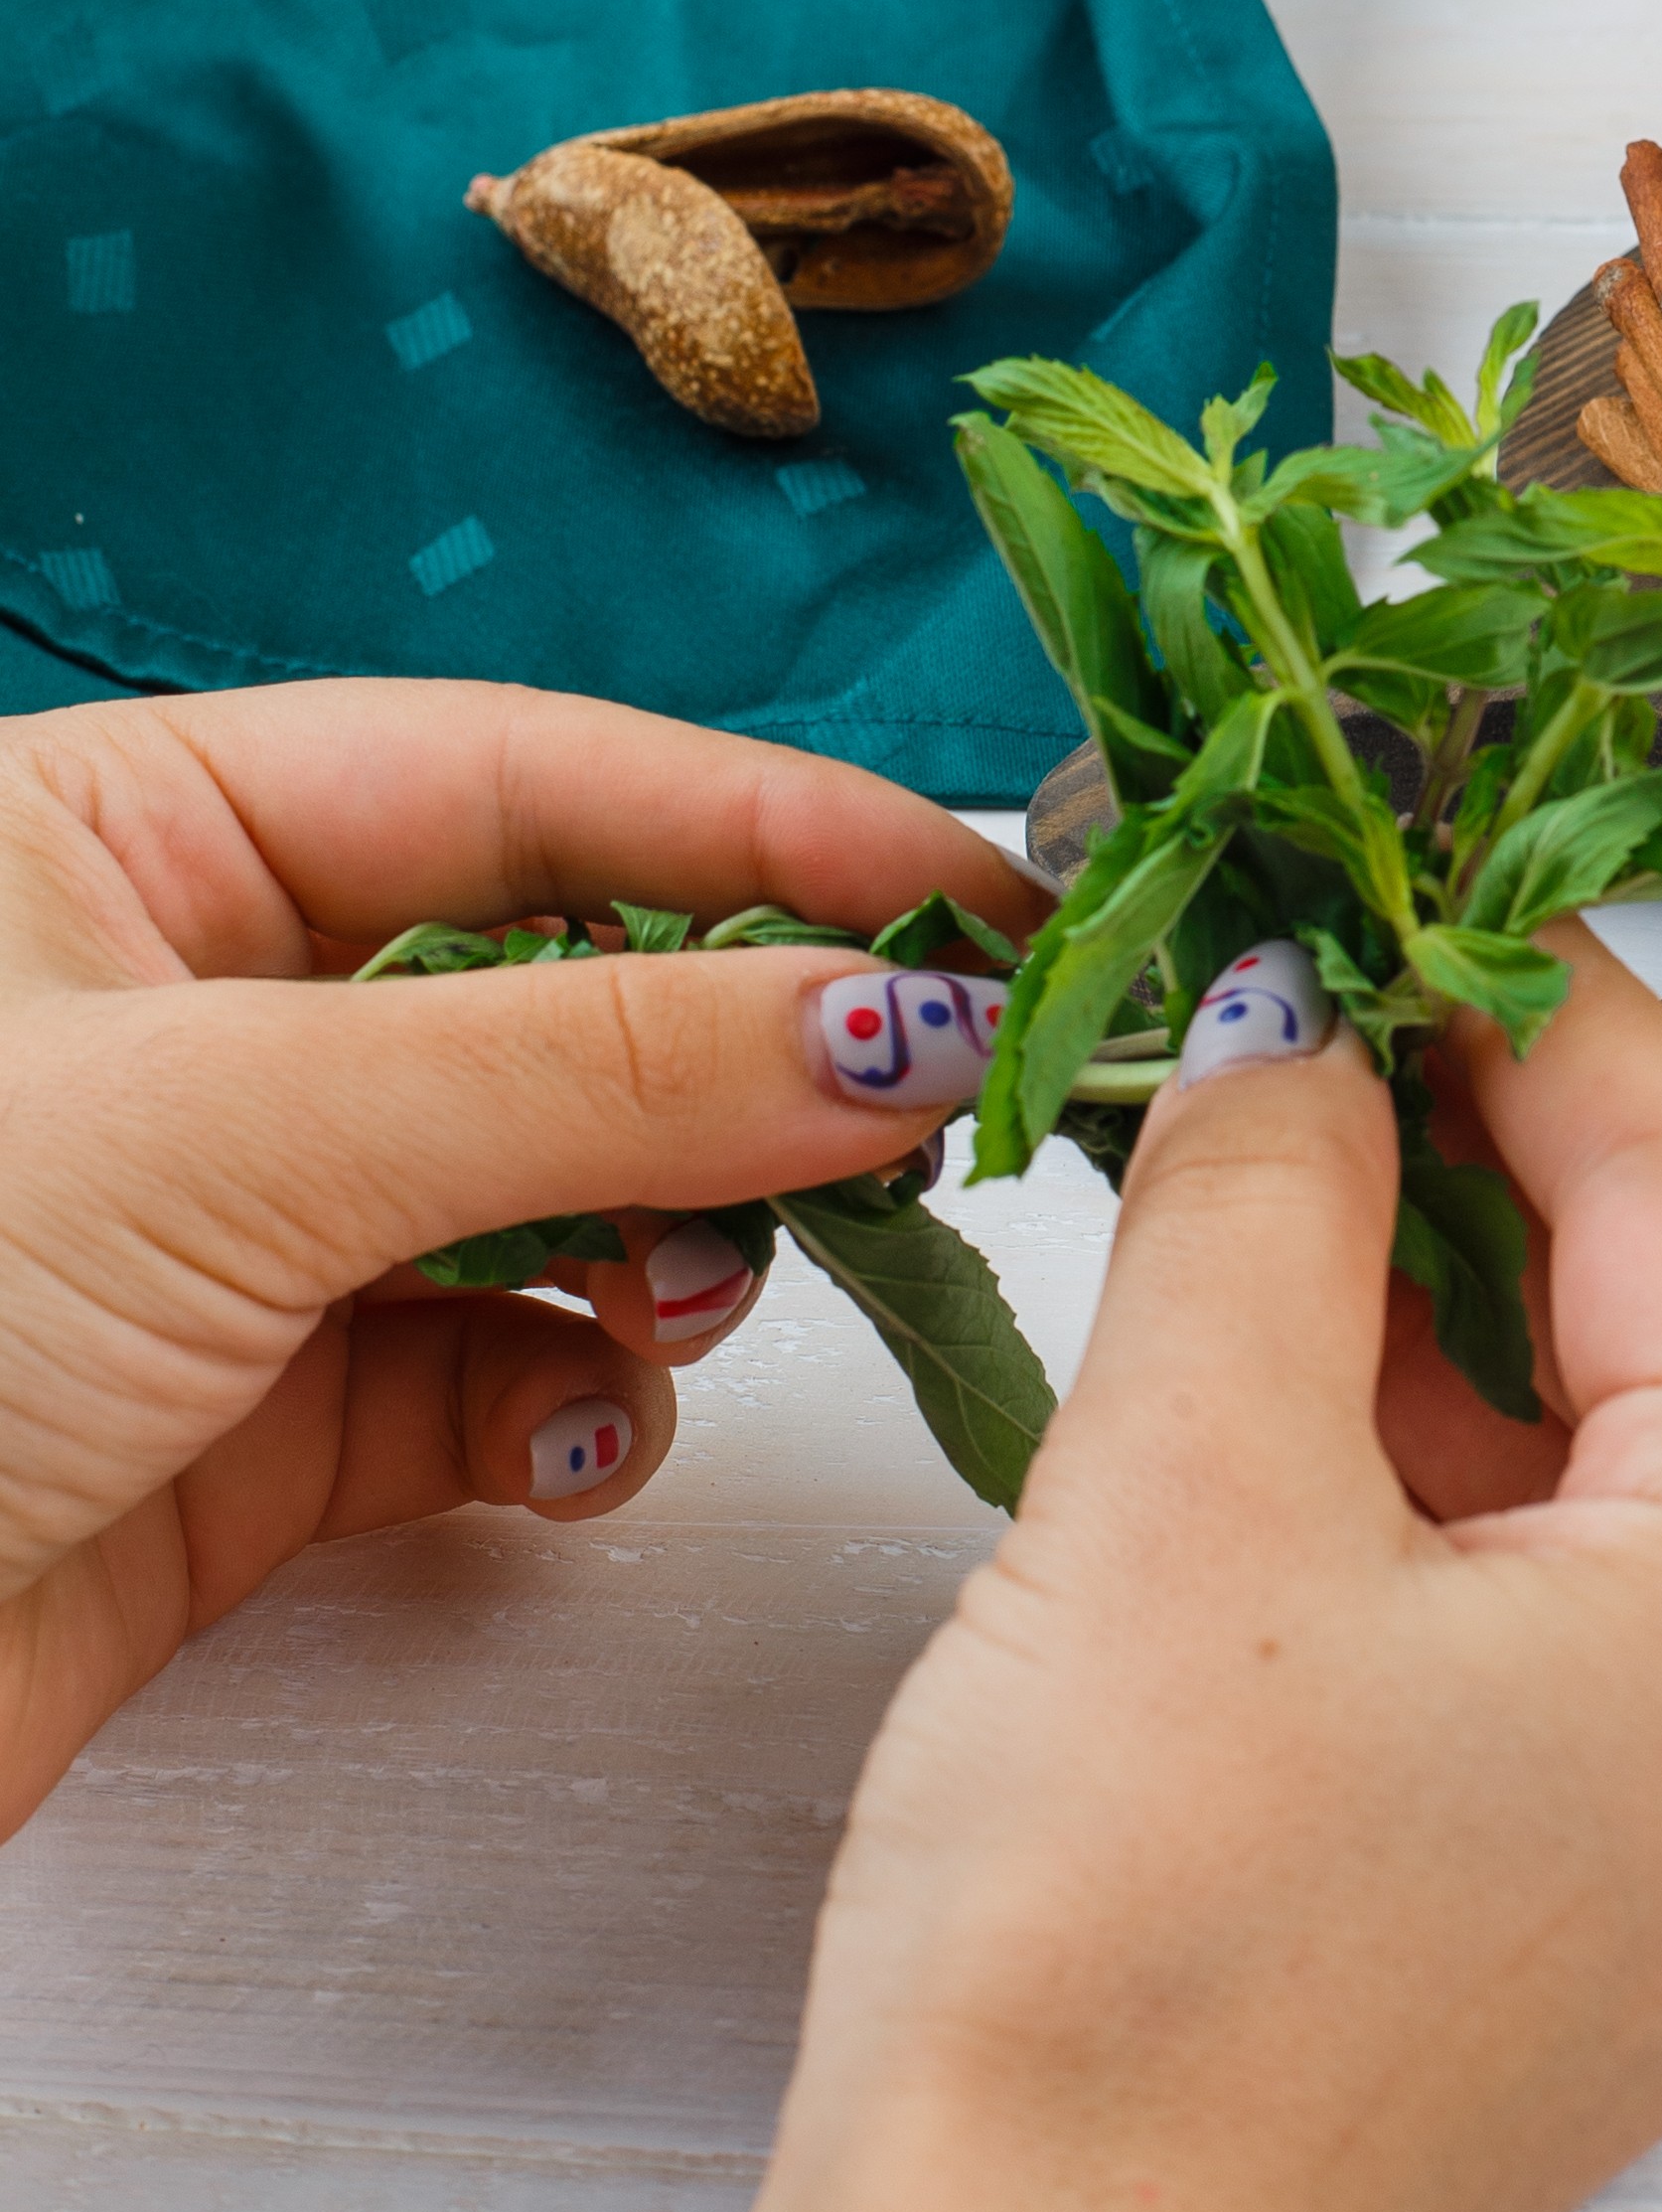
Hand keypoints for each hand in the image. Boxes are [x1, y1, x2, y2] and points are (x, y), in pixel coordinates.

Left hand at [0, 678, 1024, 1837]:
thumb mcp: (237, 1125)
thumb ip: (598, 1062)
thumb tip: (901, 1011)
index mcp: (128, 831)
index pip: (525, 773)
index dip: (769, 827)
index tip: (984, 890)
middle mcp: (181, 1004)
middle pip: (562, 975)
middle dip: (740, 1047)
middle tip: (918, 1107)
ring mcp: (216, 1223)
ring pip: (551, 1183)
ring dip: (672, 1234)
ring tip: (709, 1286)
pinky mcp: (238, 1427)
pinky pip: (485, 1372)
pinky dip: (571, 1403)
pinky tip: (583, 1438)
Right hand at [659, 926, 1661, 2211]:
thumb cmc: (1109, 1967)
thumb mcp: (1183, 1480)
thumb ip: (1269, 1184)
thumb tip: (1301, 1005)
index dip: (1534, 996)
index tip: (1407, 862)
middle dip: (1467, 1158)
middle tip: (1295, 996)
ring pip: (1600, 1482)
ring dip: (1424, 1325)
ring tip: (1242, 1176)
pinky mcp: (1606, 1943)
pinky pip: (1557, 1632)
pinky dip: (1421, 1498)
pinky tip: (1263, 1402)